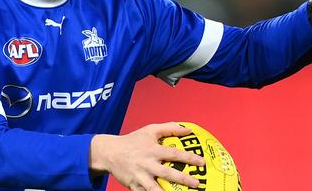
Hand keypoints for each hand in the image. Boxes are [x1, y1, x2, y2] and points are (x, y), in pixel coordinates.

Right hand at [89, 123, 204, 190]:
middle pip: (167, 173)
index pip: (173, 153)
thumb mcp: (150, 130)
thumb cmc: (133, 140)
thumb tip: (188, 129)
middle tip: (197, 184)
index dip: (188, 157)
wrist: (110, 152)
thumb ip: (169, 128)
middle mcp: (147, 164)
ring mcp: (140, 176)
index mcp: (152, 150)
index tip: (202, 162)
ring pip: (155, 189)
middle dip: (183, 179)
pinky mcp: (133, 186)